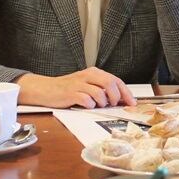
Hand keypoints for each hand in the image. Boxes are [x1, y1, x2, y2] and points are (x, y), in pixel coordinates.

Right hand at [16, 68, 135, 108]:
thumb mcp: (87, 84)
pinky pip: (86, 100)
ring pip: (100, 92)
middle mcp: (87, 76)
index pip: (115, 80)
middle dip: (116, 97)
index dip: (126, 92)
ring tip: (98, 105)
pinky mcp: (70, 93)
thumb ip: (102, 89)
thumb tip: (120, 100)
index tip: (131, 103)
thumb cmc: (68, 89)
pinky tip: (87, 106)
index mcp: (94, 72)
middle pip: (110, 84)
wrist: (46, 89)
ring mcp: (79, 84)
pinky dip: (90, 105)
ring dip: (102, 102)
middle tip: (113, 104)